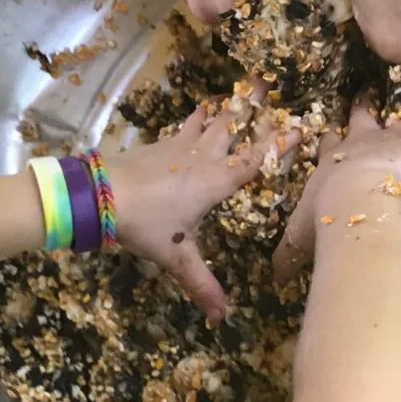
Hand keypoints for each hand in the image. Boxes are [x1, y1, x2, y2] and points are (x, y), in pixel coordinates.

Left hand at [104, 101, 295, 323]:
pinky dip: (197, 116)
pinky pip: (186, 125)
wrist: (99, 194)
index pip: (255, 160)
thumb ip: (201, 284)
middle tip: (265, 81)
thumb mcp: (176, 257)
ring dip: (225, 107)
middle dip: (251, 105)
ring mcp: (179, 146)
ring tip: (238, 90)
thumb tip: (220, 319)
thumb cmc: (145, 224)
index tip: (301, 127)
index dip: (279, 145)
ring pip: (209, 120)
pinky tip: (198, 111)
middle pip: (232, 126)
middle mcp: (203, 158)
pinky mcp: (159, 144)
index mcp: (216, 181)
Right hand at [272, 102, 400, 283]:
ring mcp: (394, 141)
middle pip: (365, 118)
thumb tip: (272, 279)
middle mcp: (361, 143)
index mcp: (331, 159)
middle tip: (370, 96)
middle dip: (367, 108)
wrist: (354, 203)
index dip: (332, 136)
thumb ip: (287, 256)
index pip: (330, 141)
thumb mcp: (297, 240)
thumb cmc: (324, 219)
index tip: (333, 130)